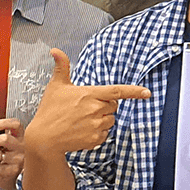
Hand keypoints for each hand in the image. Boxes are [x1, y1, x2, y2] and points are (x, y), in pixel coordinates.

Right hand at [29, 49, 147, 155]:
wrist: (43, 139)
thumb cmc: (49, 111)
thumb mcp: (56, 86)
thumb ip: (62, 67)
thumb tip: (55, 50)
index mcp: (89, 94)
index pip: (117, 91)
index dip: (134, 91)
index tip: (147, 93)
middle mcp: (95, 109)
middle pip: (114, 105)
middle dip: (105, 105)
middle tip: (86, 108)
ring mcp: (95, 125)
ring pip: (111, 120)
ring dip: (102, 119)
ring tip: (82, 120)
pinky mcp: (95, 139)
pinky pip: (105, 134)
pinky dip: (97, 132)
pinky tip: (82, 130)